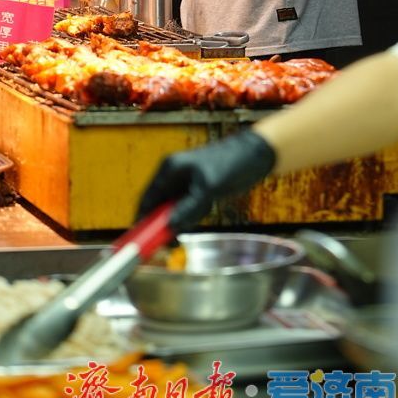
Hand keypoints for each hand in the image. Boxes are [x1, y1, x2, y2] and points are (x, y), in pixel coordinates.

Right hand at [137, 130, 276, 229]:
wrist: (256, 155)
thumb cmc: (231, 163)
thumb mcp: (208, 187)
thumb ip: (188, 207)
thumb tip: (169, 226)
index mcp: (170, 169)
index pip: (148, 199)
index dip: (143, 219)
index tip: (141, 239)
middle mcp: (174, 176)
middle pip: (159, 207)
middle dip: (163, 224)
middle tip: (169, 241)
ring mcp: (187, 184)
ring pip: (174, 211)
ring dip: (180, 221)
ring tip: (194, 221)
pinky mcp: (199, 191)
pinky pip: (188, 210)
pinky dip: (192, 217)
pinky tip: (204, 213)